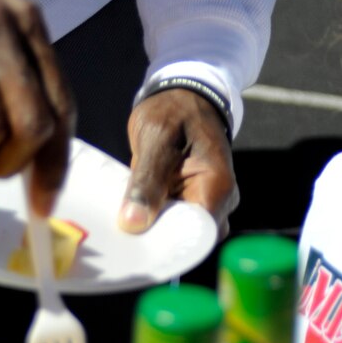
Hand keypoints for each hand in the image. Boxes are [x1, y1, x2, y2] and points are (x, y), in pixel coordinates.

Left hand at [118, 88, 238, 234]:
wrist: (182, 95)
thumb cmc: (173, 110)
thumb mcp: (156, 138)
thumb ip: (146, 181)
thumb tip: (132, 223)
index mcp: (217, 187)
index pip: (198, 236)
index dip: (168, 246)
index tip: (136, 247)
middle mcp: (218, 202)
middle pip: (190, 239)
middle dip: (158, 241)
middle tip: (122, 239)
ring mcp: (205, 203)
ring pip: (180, 233)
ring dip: (154, 231)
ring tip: (123, 229)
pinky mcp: (190, 202)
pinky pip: (173, 221)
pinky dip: (154, 220)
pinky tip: (131, 216)